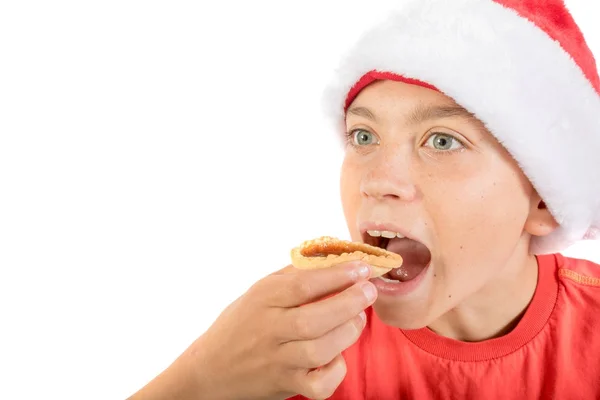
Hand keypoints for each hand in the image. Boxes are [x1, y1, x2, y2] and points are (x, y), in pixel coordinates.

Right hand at [131, 261, 376, 399]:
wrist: (212, 369)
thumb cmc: (242, 323)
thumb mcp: (260, 290)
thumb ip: (294, 274)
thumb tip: (334, 256)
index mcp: (262, 299)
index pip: (303, 284)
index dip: (337, 275)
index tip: (361, 267)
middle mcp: (268, 330)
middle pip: (314, 318)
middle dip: (349, 302)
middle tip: (369, 290)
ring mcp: (277, 361)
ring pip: (319, 350)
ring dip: (347, 332)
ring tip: (358, 318)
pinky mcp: (285, 385)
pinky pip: (317, 385)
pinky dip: (335, 371)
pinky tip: (338, 356)